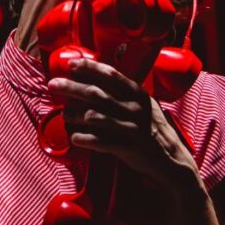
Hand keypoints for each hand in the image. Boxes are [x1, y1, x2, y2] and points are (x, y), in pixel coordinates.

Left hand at [48, 57, 200, 192]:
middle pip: (96, 93)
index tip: (71, 64)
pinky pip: (100, 141)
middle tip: (53, 84)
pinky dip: (85, 139)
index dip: (89, 68)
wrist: (172, 160)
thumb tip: (96, 83)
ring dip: (74, 115)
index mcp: (138, 95)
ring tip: (64, 115)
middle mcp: (135, 108)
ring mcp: (132, 127)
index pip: (110, 75)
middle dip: (71, 87)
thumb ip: (124, 96)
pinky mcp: (128, 147)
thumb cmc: (152, 132)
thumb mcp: (144, 108)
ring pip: (94, 116)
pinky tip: (75, 138)